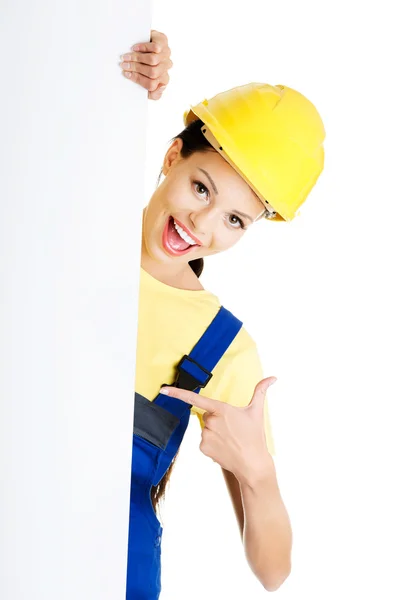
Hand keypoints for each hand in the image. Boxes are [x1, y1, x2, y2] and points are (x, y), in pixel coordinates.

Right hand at [119, 30, 172, 99]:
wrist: (148, 41)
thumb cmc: (145, 64)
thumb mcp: (148, 81)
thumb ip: (154, 93)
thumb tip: (162, 87)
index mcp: (163, 79)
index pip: (152, 85)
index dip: (137, 80)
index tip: (126, 74)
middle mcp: (166, 68)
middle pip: (152, 72)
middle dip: (135, 68)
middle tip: (124, 65)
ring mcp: (166, 55)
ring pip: (153, 60)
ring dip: (137, 58)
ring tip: (127, 57)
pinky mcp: (163, 42)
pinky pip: (155, 48)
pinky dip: (143, 48)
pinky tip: (134, 48)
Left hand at [160, 377, 277, 485]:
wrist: (252, 464)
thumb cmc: (255, 436)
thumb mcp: (257, 411)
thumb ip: (261, 391)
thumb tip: (273, 377)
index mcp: (221, 409)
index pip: (195, 398)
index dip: (177, 393)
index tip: (163, 390)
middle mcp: (211, 421)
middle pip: (207, 415)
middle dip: (218, 420)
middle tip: (233, 429)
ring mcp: (205, 435)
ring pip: (206, 428)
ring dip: (215, 432)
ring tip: (231, 440)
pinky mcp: (203, 447)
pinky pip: (204, 441)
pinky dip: (212, 444)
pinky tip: (224, 448)